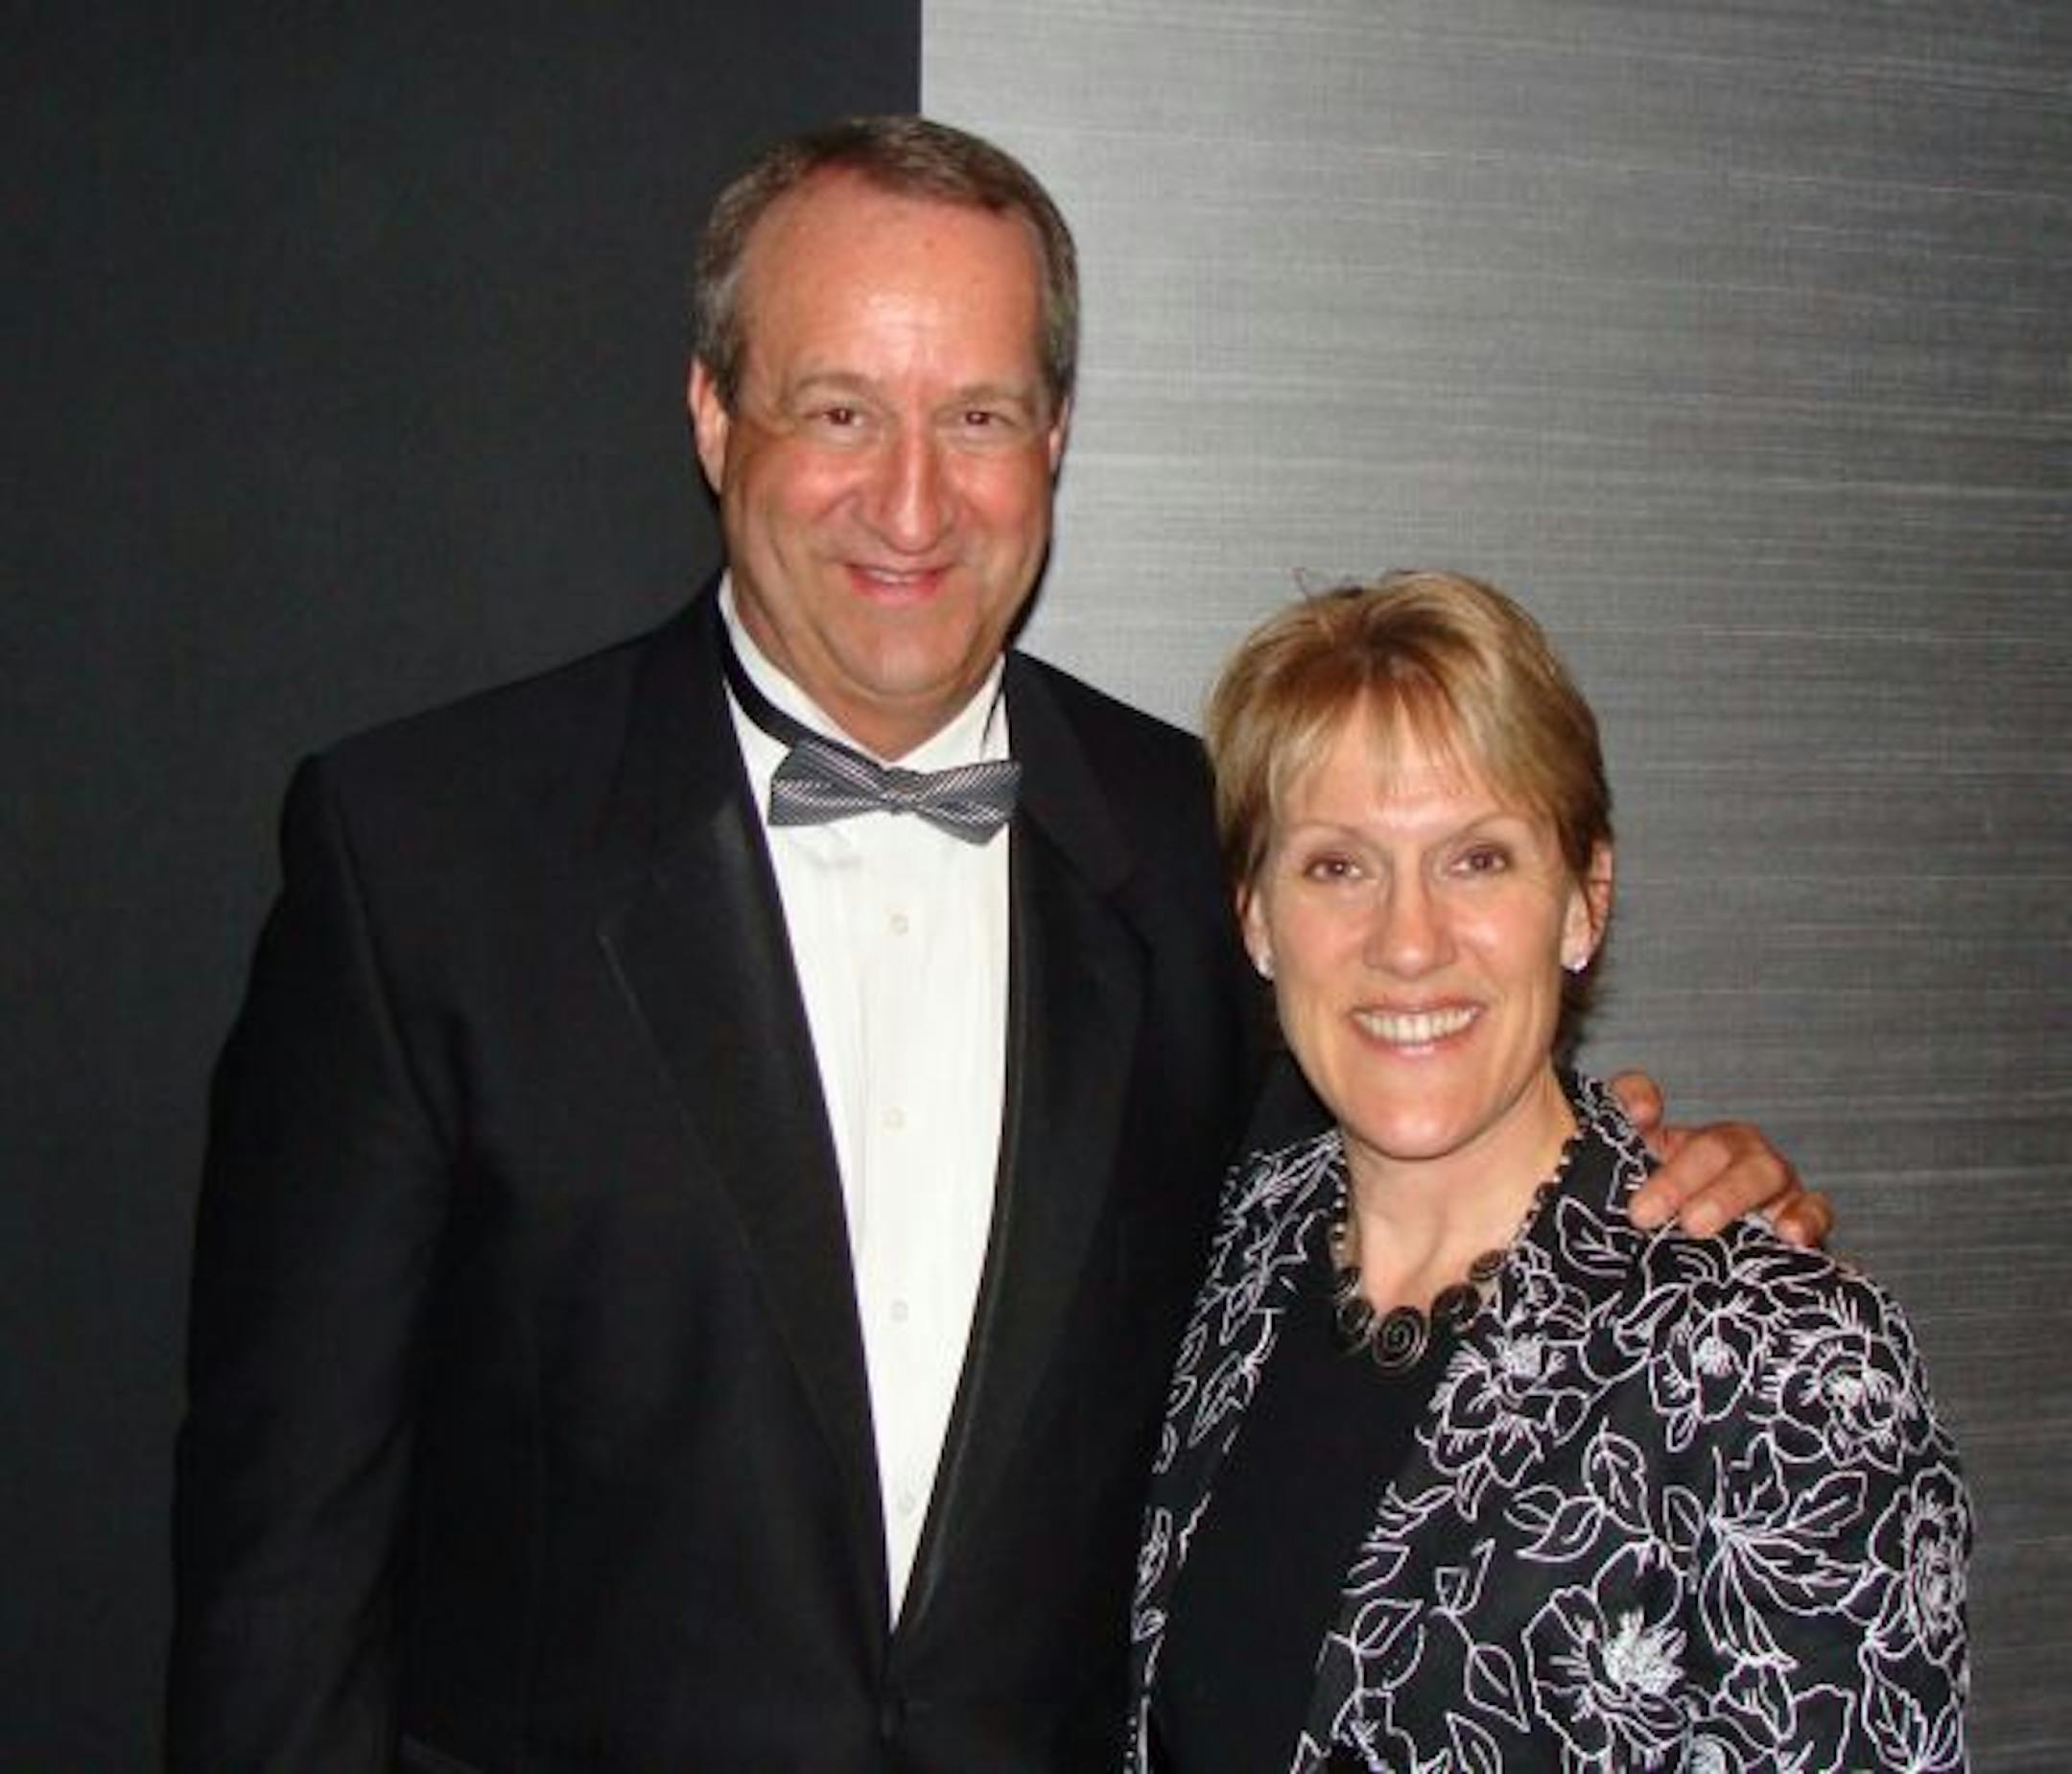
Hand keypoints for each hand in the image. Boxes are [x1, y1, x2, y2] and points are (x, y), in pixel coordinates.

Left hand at [1611, 1070, 1833, 1246]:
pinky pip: (1814, 1210)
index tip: (1632, 1122)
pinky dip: (1805, 1218)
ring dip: (1729, 1195)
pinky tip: (1788, 1234)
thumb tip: (1621, 1126)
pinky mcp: (1800, 1217)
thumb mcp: (1629, 1198)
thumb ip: (1605, 1163)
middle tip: (1644, 1214)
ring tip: (1695, 1225)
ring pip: (1763, 1171)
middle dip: (1676, 1178)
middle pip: (1712, 1145)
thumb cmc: (1671, 1231)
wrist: (1707, 1273)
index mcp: (1673, 1142)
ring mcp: (1768, 1183)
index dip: (1634, 1101)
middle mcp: (1725, 1152)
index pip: (1643, 1099)